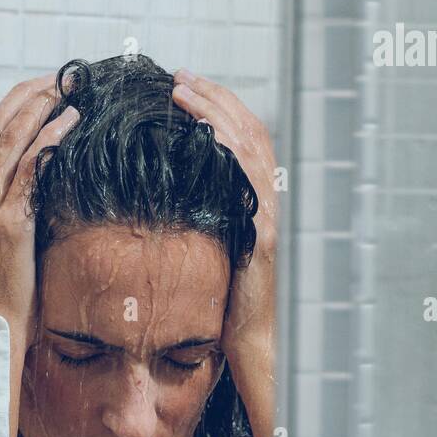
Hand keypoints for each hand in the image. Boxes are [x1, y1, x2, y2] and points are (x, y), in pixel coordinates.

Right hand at [0, 75, 78, 436]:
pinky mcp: (8, 223)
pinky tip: (70, 124)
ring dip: (41, 108)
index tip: (35, 92)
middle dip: (26, 97)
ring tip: (69, 90)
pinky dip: (50, 140)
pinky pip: (31, 169)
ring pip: (12, 139)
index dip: (8, 108)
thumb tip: (21, 207)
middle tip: (58, 78)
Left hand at [171, 70, 276, 436]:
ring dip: (216, 112)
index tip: (183, 93)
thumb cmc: (232, 322)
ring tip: (182, 89)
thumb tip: (167, 214)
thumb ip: (202, 237)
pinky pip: (248, 179)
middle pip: (250, 133)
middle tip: (179, 78)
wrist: (261, 358)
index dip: (217, 114)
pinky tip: (201, 130)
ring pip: (250, 147)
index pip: (243, 147)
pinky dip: (227, 147)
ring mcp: (269, 218)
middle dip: (215, 100)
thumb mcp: (214, 268)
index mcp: (255, 211)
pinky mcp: (263, 235)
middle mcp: (267, 208)